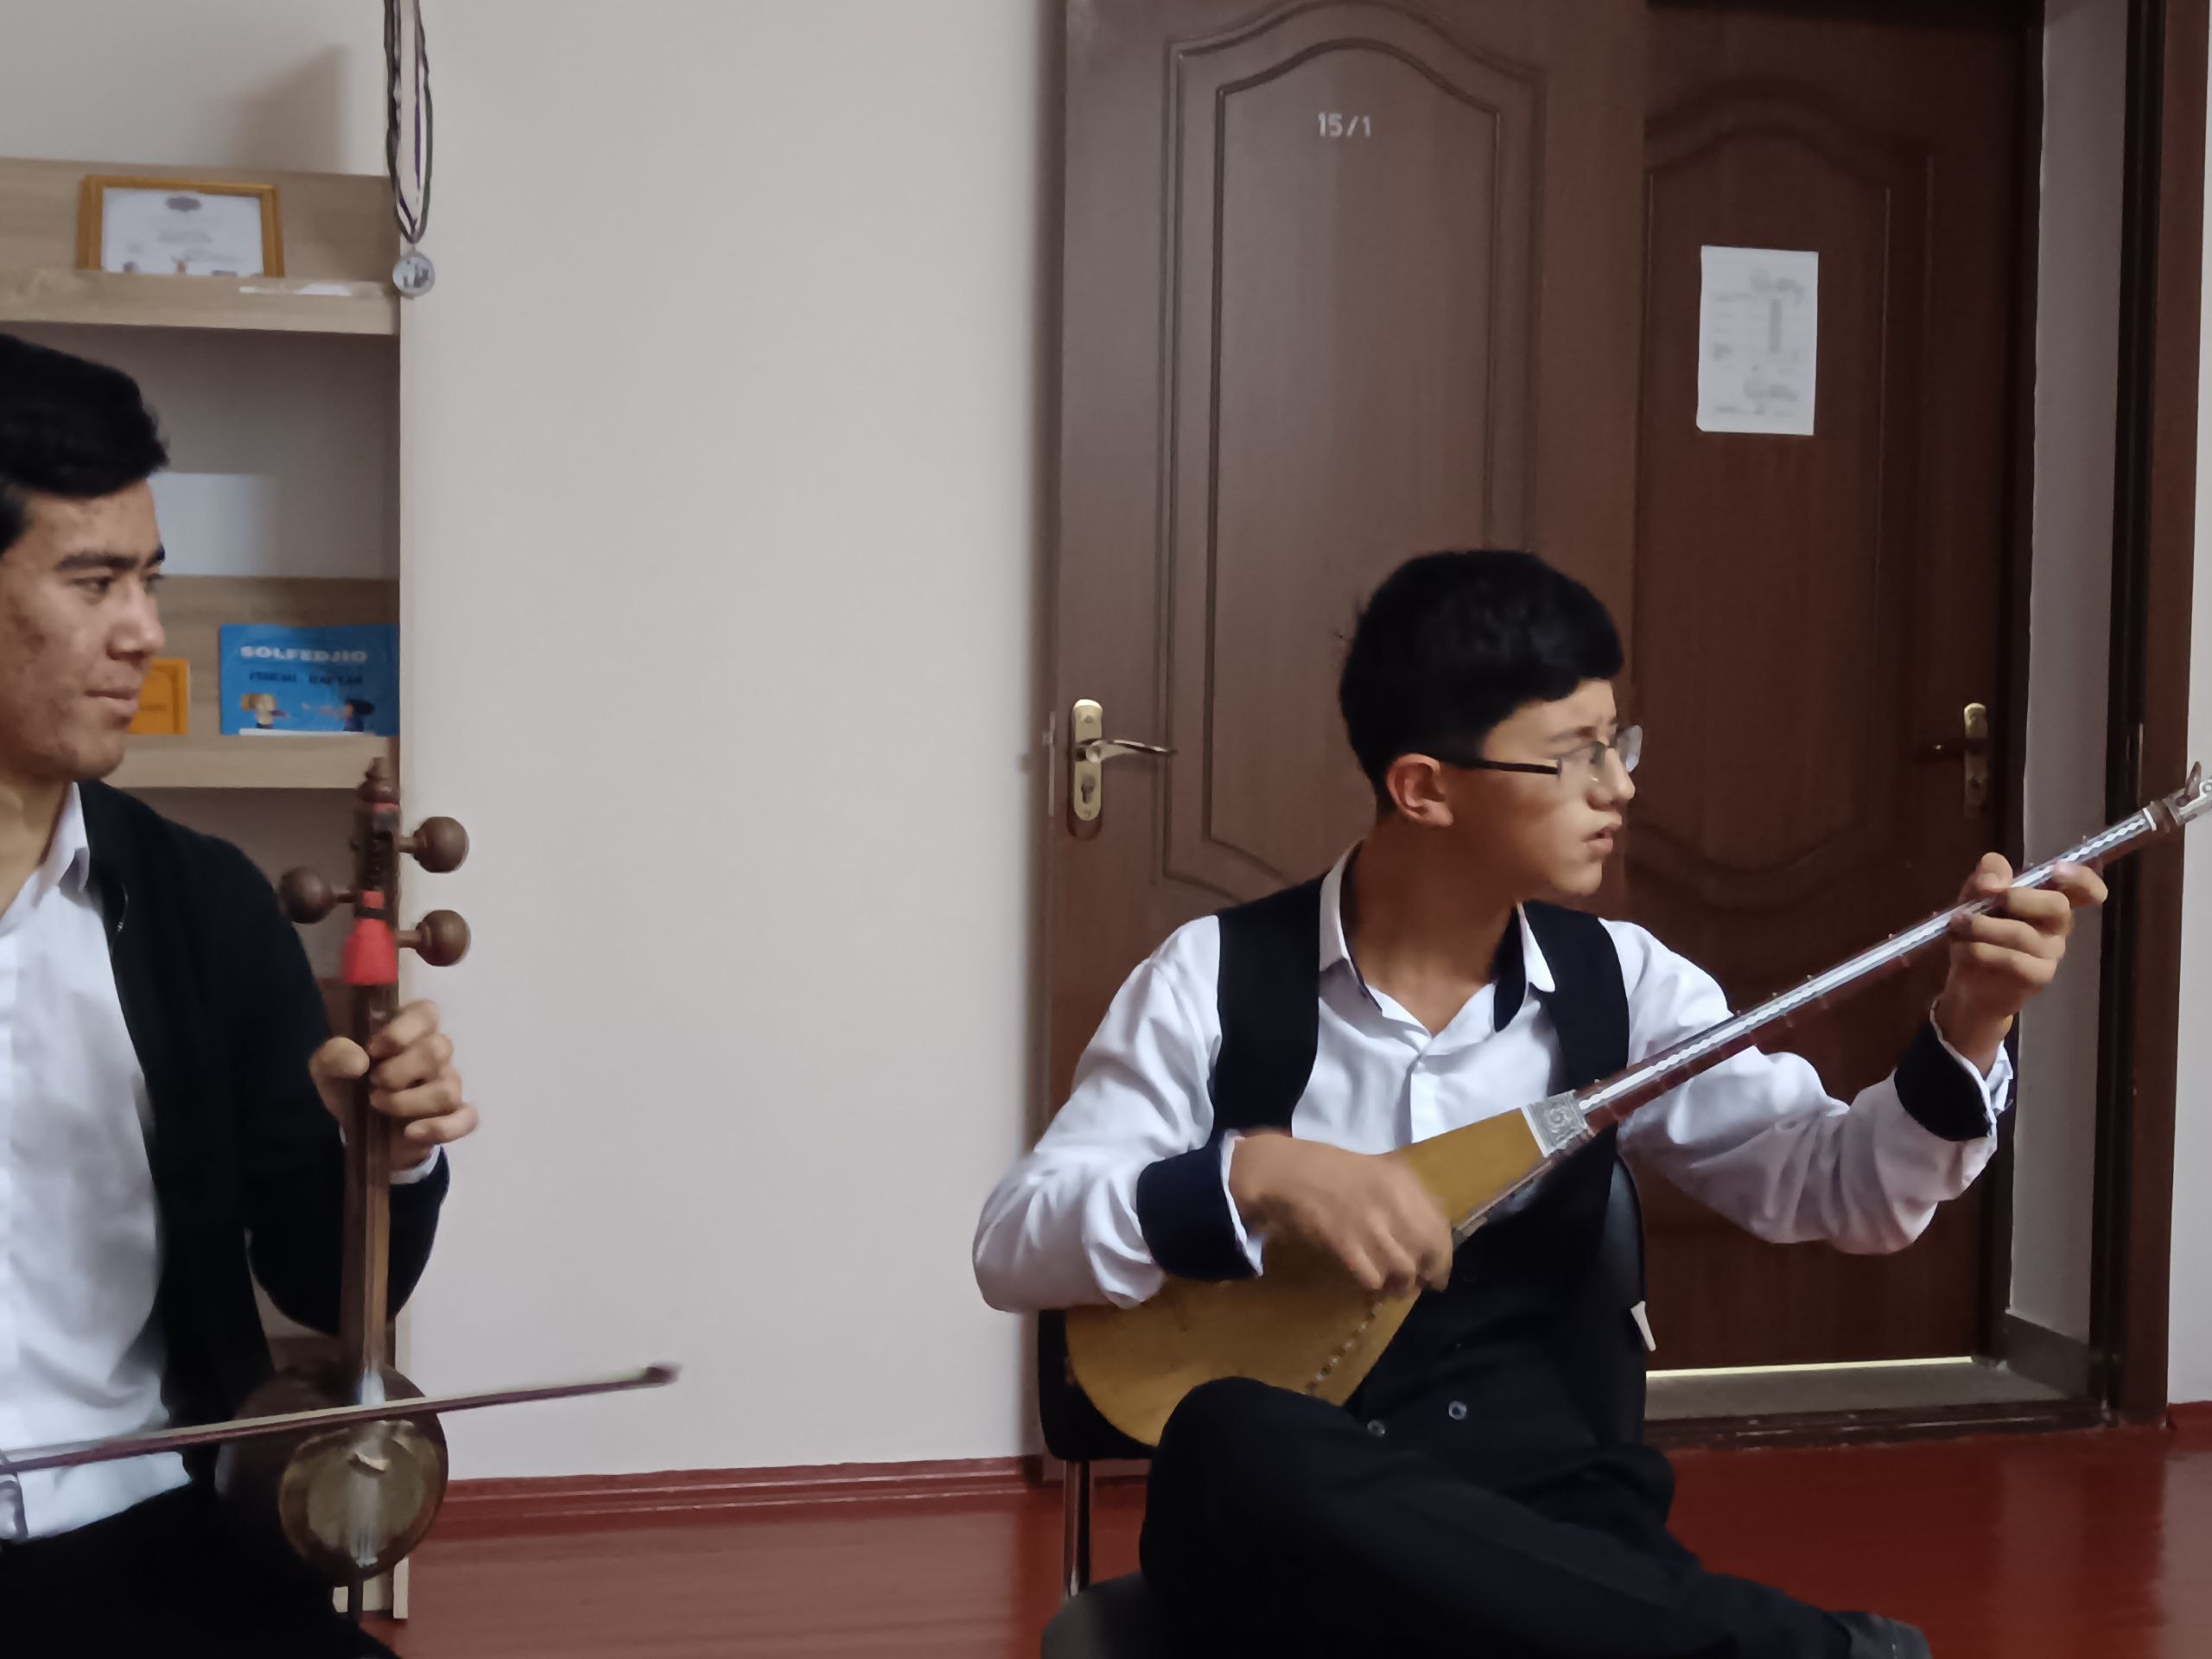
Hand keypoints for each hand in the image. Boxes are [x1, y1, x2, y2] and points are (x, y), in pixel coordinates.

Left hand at [310, 999, 477, 1162]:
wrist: (357, 1129)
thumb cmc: (349, 1085)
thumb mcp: (327, 1068)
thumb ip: (333, 1055)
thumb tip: (359, 1061)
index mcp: (409, 1029)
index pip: (426, 1012)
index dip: (402, 1030)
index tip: (373, 1050)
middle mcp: (435, 1053)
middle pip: (439, 1049)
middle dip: (400, 1071)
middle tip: (373, 1084)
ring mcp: (448, 1084)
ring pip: (447, 1089)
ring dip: (408, 1102)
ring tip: (380, 1106)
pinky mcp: (453, 1116)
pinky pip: (466, 1119)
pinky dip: (441, 1128)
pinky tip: (411, 1133)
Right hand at [1227, 1131, 1452, 1297]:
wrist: (1286, 1173)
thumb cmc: (1330, 1171)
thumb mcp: (1379, 1172)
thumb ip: (1407, 1199)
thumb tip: (1431, 1235)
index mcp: (1402, 1182)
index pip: (1440, 1228)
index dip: (1443, 1257)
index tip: (1438, 1273)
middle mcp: (1392, 1202)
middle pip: (1427, 1253)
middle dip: (1425, 1275)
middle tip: (1418, 1285)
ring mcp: (1369, 1224)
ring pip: (1403, 1270)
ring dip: (1400, 1285)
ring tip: (1393, 1287)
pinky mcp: (1346, 1243)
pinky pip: (1373, 1277)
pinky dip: (1375, 1284)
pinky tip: (1369, 1281)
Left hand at [1933, 854, 2107, 1069]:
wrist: (1967, 981)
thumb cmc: (1978, 930)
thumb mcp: (1975, 895)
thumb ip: (1987, 876)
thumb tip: (1993, 882)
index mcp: (2049, 899)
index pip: (2086, 888)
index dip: (2081, 877)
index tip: (2057, 869)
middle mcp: (2058, 925)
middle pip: (2057, 906)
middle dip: (2017, 898)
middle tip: (1984, 898)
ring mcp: (2052, 953)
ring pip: (2024, 934)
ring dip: (1982, 927)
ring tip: (1957, 925)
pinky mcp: (2038, 977)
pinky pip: (2012, 961)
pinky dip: (1979, 951)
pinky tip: (1961, 949)